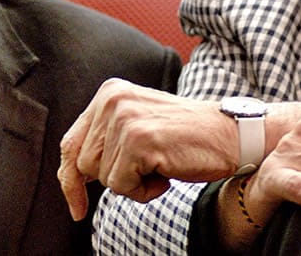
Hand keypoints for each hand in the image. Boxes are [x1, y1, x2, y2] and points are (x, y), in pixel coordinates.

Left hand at [58, 78, 239, 219]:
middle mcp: (112, 100)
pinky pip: (122, 187)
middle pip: (84, 164)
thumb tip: (70, 176)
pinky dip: (144, 192)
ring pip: (103, 178)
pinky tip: (166, 174)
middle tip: (149, 167)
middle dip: (114, 178)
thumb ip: (105, 141)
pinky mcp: (138, 141)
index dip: (69, 180)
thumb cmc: (185, 137)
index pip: (71, 143)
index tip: (76, 207)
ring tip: (160, 166)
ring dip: (132, 184)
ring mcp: (125, 119)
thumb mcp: (137, 126)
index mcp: (109, 93)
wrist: (230, 135)